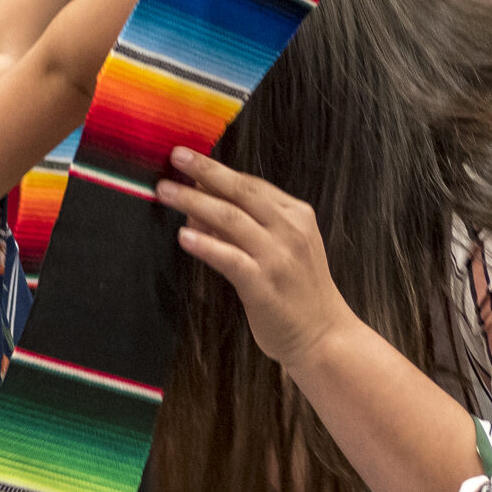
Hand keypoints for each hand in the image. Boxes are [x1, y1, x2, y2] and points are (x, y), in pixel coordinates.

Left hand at [156, 146, 358, 370]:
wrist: (324, 335)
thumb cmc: (298, 291)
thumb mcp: (282, 248)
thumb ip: (246, 227)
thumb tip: (198, 208)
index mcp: (296, 215)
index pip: (252, 184)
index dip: (218, 169)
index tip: (190, 158)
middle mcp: (290, 230)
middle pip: (241, 191)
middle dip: (206, 171)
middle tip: (176, 156)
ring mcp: (278, 257)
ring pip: (231, 219)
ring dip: (195, 202)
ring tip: (167, 192)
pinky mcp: (264, 285)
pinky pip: (230, 259)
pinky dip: (205, 245)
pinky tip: (184, 236)